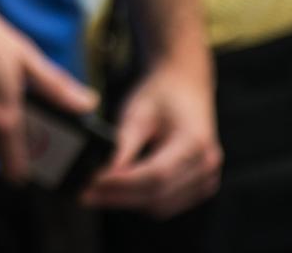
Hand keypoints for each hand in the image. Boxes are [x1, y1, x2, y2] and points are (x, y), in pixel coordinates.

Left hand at [81, 53, 220, 216]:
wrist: (185, 85)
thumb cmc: (161, 94)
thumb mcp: (138, 112)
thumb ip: (123, 145)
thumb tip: (101, 173)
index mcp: (194, 142)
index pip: (155, 174)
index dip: (120, 183)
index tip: (90, 183)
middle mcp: (205, 164)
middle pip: (157, 195)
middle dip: (117, 197)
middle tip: (84, 193)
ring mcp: (207, 178)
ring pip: (160, 206)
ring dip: (127, 202)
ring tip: (96, 193)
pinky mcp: (200, 186)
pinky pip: (167, 204)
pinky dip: (141, 201)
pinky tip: (118, 191)